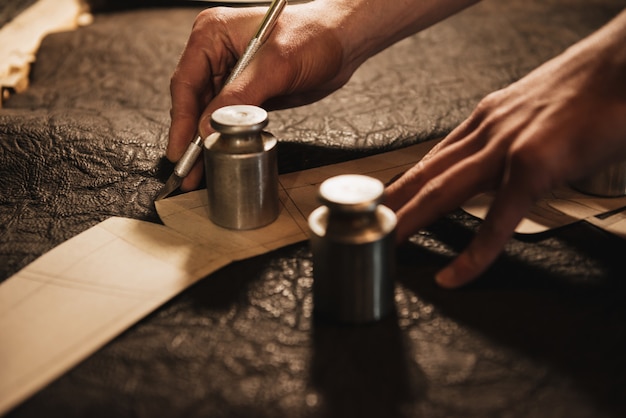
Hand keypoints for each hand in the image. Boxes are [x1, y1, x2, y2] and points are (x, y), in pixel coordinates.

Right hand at [167, 2, 353, 190]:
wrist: (342, 43)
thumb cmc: (314, 36)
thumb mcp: (275, 66)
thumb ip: (240, 97)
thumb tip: (209, 126)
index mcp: (213, 34)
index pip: (187, 82)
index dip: (182, 120)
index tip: (180, 149)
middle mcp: (216, 53)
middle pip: (192, 101)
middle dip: (190, 136)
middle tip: (187, 169)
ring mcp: (230, 74)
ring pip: (207, 113)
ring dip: (204, 141)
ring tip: (198, 171)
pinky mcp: (246, 91)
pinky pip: (227, 118)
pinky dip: (222, 137)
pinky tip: (218, 155)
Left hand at [385, 10, 625, 287]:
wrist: (625, 64)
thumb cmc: (588, 88)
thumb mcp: (532, 108)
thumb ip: (508, 134)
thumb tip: (501, 159)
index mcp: (485, 119)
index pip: (432, 156)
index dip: (403, 182)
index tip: (382, 200)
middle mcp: (486, 131)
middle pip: (426, 173)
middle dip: (392, 202)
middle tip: (364, 225)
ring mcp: (506, 148)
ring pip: (443, 191)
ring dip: (409, 220)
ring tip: (385, 243)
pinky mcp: (533, 167)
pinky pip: (497, 220)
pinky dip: (473, 252)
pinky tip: (454, 274)